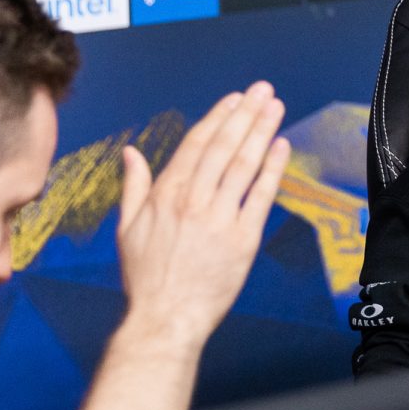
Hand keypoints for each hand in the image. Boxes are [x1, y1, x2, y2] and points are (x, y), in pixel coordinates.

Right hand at [116, 83, 289, 349]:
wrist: (166, 318)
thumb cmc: (146, 278)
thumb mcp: (127, 228)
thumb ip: (133, 187)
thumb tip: (132, 153)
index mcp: (165, 195)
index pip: (196, 145)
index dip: (218, 118)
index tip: (234, 99)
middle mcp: (193, 200)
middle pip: (224, 147)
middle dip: (245, 114)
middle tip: (262, 91)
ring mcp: (220, 219)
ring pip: (243, 165)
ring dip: (261, 131)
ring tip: (275, 108)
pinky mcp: (242, 240)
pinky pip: (260, 196)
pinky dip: (272, 169)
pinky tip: (281, 146)